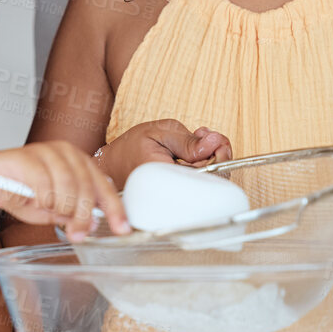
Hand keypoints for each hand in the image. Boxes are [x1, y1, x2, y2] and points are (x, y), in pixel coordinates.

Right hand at [0, 141, 128, 239]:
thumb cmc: (20, 192)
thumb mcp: (51, 210)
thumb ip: (71, 214)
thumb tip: (93, 223)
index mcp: (79, 164)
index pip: (104, 187)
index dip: (115, 209)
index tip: (121, 229)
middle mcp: (67, 153)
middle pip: (87, 187)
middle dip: (83, 216)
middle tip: (76, 234)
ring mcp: (47, 151)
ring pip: (67, 184)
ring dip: (60, 206)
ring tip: (48, 210)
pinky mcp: (27, 155)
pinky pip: (43, 181)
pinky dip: (42, 197)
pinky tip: (35, 200)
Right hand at [96, 119, 232, 187]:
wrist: (111, 166)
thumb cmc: (131, 148)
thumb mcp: (159, 133)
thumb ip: (187, 140)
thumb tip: (213, 143)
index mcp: (170, 178)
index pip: (211, 175)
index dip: (221, 155)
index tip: (218, 139)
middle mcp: (175, 194)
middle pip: (215, 180)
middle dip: (218, 153)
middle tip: (207, 136)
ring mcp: (177, 199)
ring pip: (209, 182)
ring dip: (211, 158)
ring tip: (198, 139)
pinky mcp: (178, 197)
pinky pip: (199, 183)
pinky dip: (203, 165)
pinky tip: (193, 152)